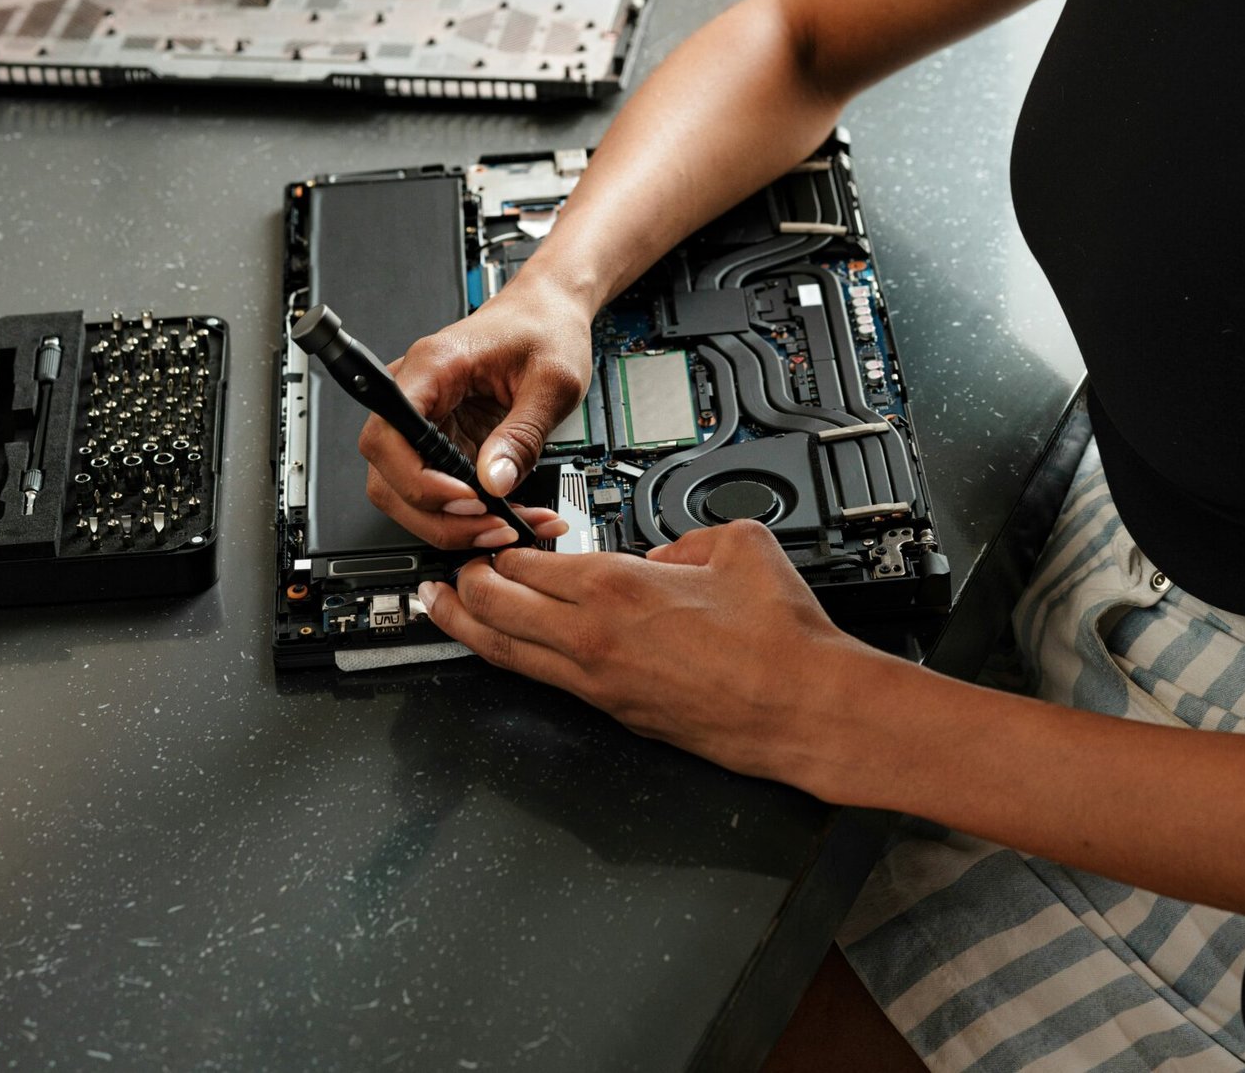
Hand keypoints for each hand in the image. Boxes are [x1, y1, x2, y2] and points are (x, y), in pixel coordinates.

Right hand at [357, 266, 589, 551]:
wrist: (549, 309)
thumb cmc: (546, 327)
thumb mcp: (552, 381)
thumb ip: (522, 434)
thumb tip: (494, 483)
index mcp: (434, 364)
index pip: (389, 432)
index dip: (417, 477)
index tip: (464, 497)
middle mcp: (417, 391)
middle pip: (389, 474)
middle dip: (438, 514)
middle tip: (493, 525)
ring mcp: (426, 417)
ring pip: (407, 491)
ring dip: (453, 522)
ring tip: (508, 527)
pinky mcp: (442, 437)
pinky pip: (438, 486)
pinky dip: (468, 512)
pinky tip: (508, 515)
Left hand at [414, 518, 872, 787]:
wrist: (803, 706)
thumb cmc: (779, 637)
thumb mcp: (736, 542)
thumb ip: (685, 536)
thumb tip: (666, 549)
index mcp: (617, 586)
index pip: (526, 562)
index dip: (499, 543)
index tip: (491, 531)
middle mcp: (594, 638)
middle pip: (497, 609)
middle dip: (465, 583)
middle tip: (449, 567)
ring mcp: (599, 683)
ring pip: (508, 654)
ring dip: (467, 627)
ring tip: (440, 609)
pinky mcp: (616, 714)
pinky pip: (544, 681)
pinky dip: (514, 659)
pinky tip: (508, 649)